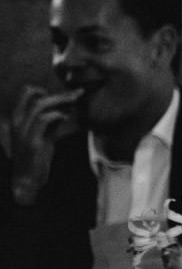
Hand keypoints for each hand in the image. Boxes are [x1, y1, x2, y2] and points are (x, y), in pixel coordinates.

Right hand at [6, 86, 82, 204]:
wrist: (27, 180)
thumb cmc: (35, 158)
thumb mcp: (43, 137)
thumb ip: (50, 125)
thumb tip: (64, 112)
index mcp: (18, 119)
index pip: (26, 93)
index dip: (45, 88)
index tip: (64, 92)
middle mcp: (17, 122)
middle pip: (34, 96)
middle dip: (58, 93)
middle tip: (77, 93)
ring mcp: (23, 131)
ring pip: (39, 105)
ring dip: (60, 100)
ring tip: (75, 101)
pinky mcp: (33, 142)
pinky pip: (43, 120)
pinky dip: (56, 115)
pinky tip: (65, 117)